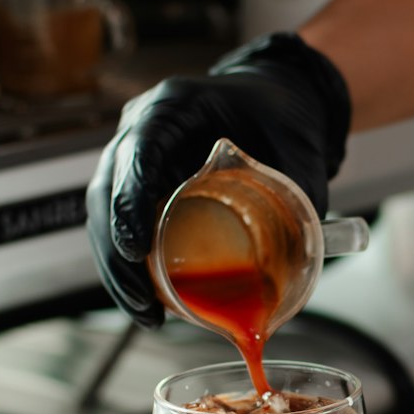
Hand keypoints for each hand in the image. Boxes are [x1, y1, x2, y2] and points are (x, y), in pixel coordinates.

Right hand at [85, 33, 351, 328]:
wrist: (273, 99)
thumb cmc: (282, 116)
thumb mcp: (298, 149)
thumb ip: (303, 195)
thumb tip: (310, 256)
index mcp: (176, 105)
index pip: (140, 148)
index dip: (130, 199)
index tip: (137, 248)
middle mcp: (143, 125)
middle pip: (107, 188)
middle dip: (116, 252)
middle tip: (143, 301)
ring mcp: (134, 153)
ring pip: (103, 211)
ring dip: (116, 267)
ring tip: (145, 313)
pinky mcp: (138, 181)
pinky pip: (118, 221)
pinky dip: (127, 264)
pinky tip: (145, 300)